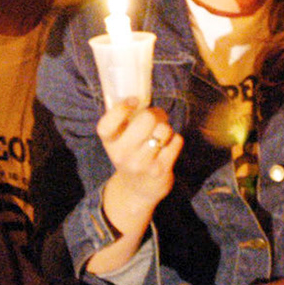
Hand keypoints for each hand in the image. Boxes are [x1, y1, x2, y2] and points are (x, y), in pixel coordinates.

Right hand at [97, 101, 179, 239]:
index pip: (107, 124)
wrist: (137, 190)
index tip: (134, 101)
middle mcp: (122, 154)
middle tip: (156, 118)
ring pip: (164, 129)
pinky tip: (167, 148)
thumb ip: (122, 119)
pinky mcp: (160, 170)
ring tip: (160, 136)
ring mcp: (142, 163)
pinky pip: (176, 140)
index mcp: (109, 143)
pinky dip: (175, 140)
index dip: (121, 109)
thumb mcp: (118, 140)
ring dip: (166, 129)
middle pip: (146, 119)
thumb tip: (138, 93)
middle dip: (156, 114)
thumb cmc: (129, 154)